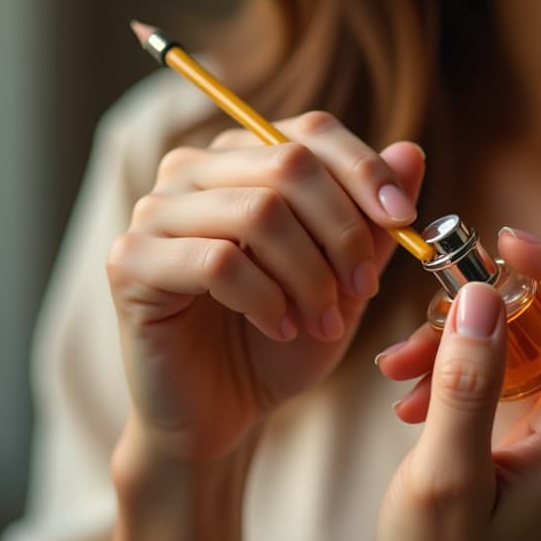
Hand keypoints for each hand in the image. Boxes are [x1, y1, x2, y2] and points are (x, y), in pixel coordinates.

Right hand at [106, 112, 424, 462]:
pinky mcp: (130, 261)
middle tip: (364, 288)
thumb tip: (410, 152)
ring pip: (257, 212)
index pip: (310, 131)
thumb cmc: (284, 337)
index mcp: (243, 159)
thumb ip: (373, 220)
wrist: (224, 409)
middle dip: (343, 232)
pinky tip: (281, 328)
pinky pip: (217, 262)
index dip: (365, 170)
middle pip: (289, 164)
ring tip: (324, 321)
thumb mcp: (345, 279)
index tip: (404, 218)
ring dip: (309, 275)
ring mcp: (155, 211)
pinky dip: (266, 300)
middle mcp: (193, 170)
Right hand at [376, 229, 540, 540]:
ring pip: (526, 338)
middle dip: (495, 300)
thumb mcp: (445, 479)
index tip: (510, 248)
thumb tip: (479, 295)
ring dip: (461, 336)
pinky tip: (409, 393)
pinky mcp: (535, 428)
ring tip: (398, 368)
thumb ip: (465, 385)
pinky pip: (506, 368)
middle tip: (433, 302)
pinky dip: (458, 364)